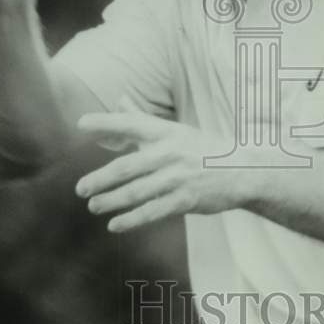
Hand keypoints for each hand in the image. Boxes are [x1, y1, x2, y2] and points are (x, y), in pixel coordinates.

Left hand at [74, 104, 241, 231]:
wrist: (243, 171)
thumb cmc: (202, 149)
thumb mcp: (175, 130)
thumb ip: (143, 118)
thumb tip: (119, 99)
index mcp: (166, 132)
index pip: (131, 123)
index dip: (106, 122)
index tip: (81, 124)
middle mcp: (170, 152)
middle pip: (127, 166)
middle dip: (100, 178)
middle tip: (80, 188)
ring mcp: (178, 177)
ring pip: (137, 192)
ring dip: (111, 201)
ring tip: (93, 206)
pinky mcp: (186, 199)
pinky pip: (153, 211)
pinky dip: (132, 219)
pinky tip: (115, 225)